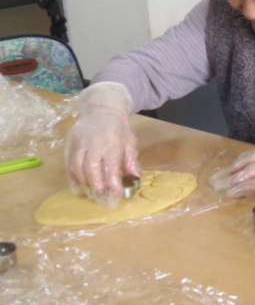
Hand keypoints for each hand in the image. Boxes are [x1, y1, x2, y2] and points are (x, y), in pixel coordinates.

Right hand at [65, 82, 139, 206]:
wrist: (102, 109)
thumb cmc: (119, 128)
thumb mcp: (129, 142)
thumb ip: (131, 160)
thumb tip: (136, 178)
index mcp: (112, 143)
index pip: (111, 166)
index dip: (112, 182)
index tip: (113, 194)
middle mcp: (95, 142)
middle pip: (91, 167)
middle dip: (95, 184)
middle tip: (100, 195)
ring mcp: (80, 142)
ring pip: (77, 165)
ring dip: (83, 181)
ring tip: (90, 191)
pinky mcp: (71, 141)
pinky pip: (69, 161)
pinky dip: (72, 174)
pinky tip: (77, 184)